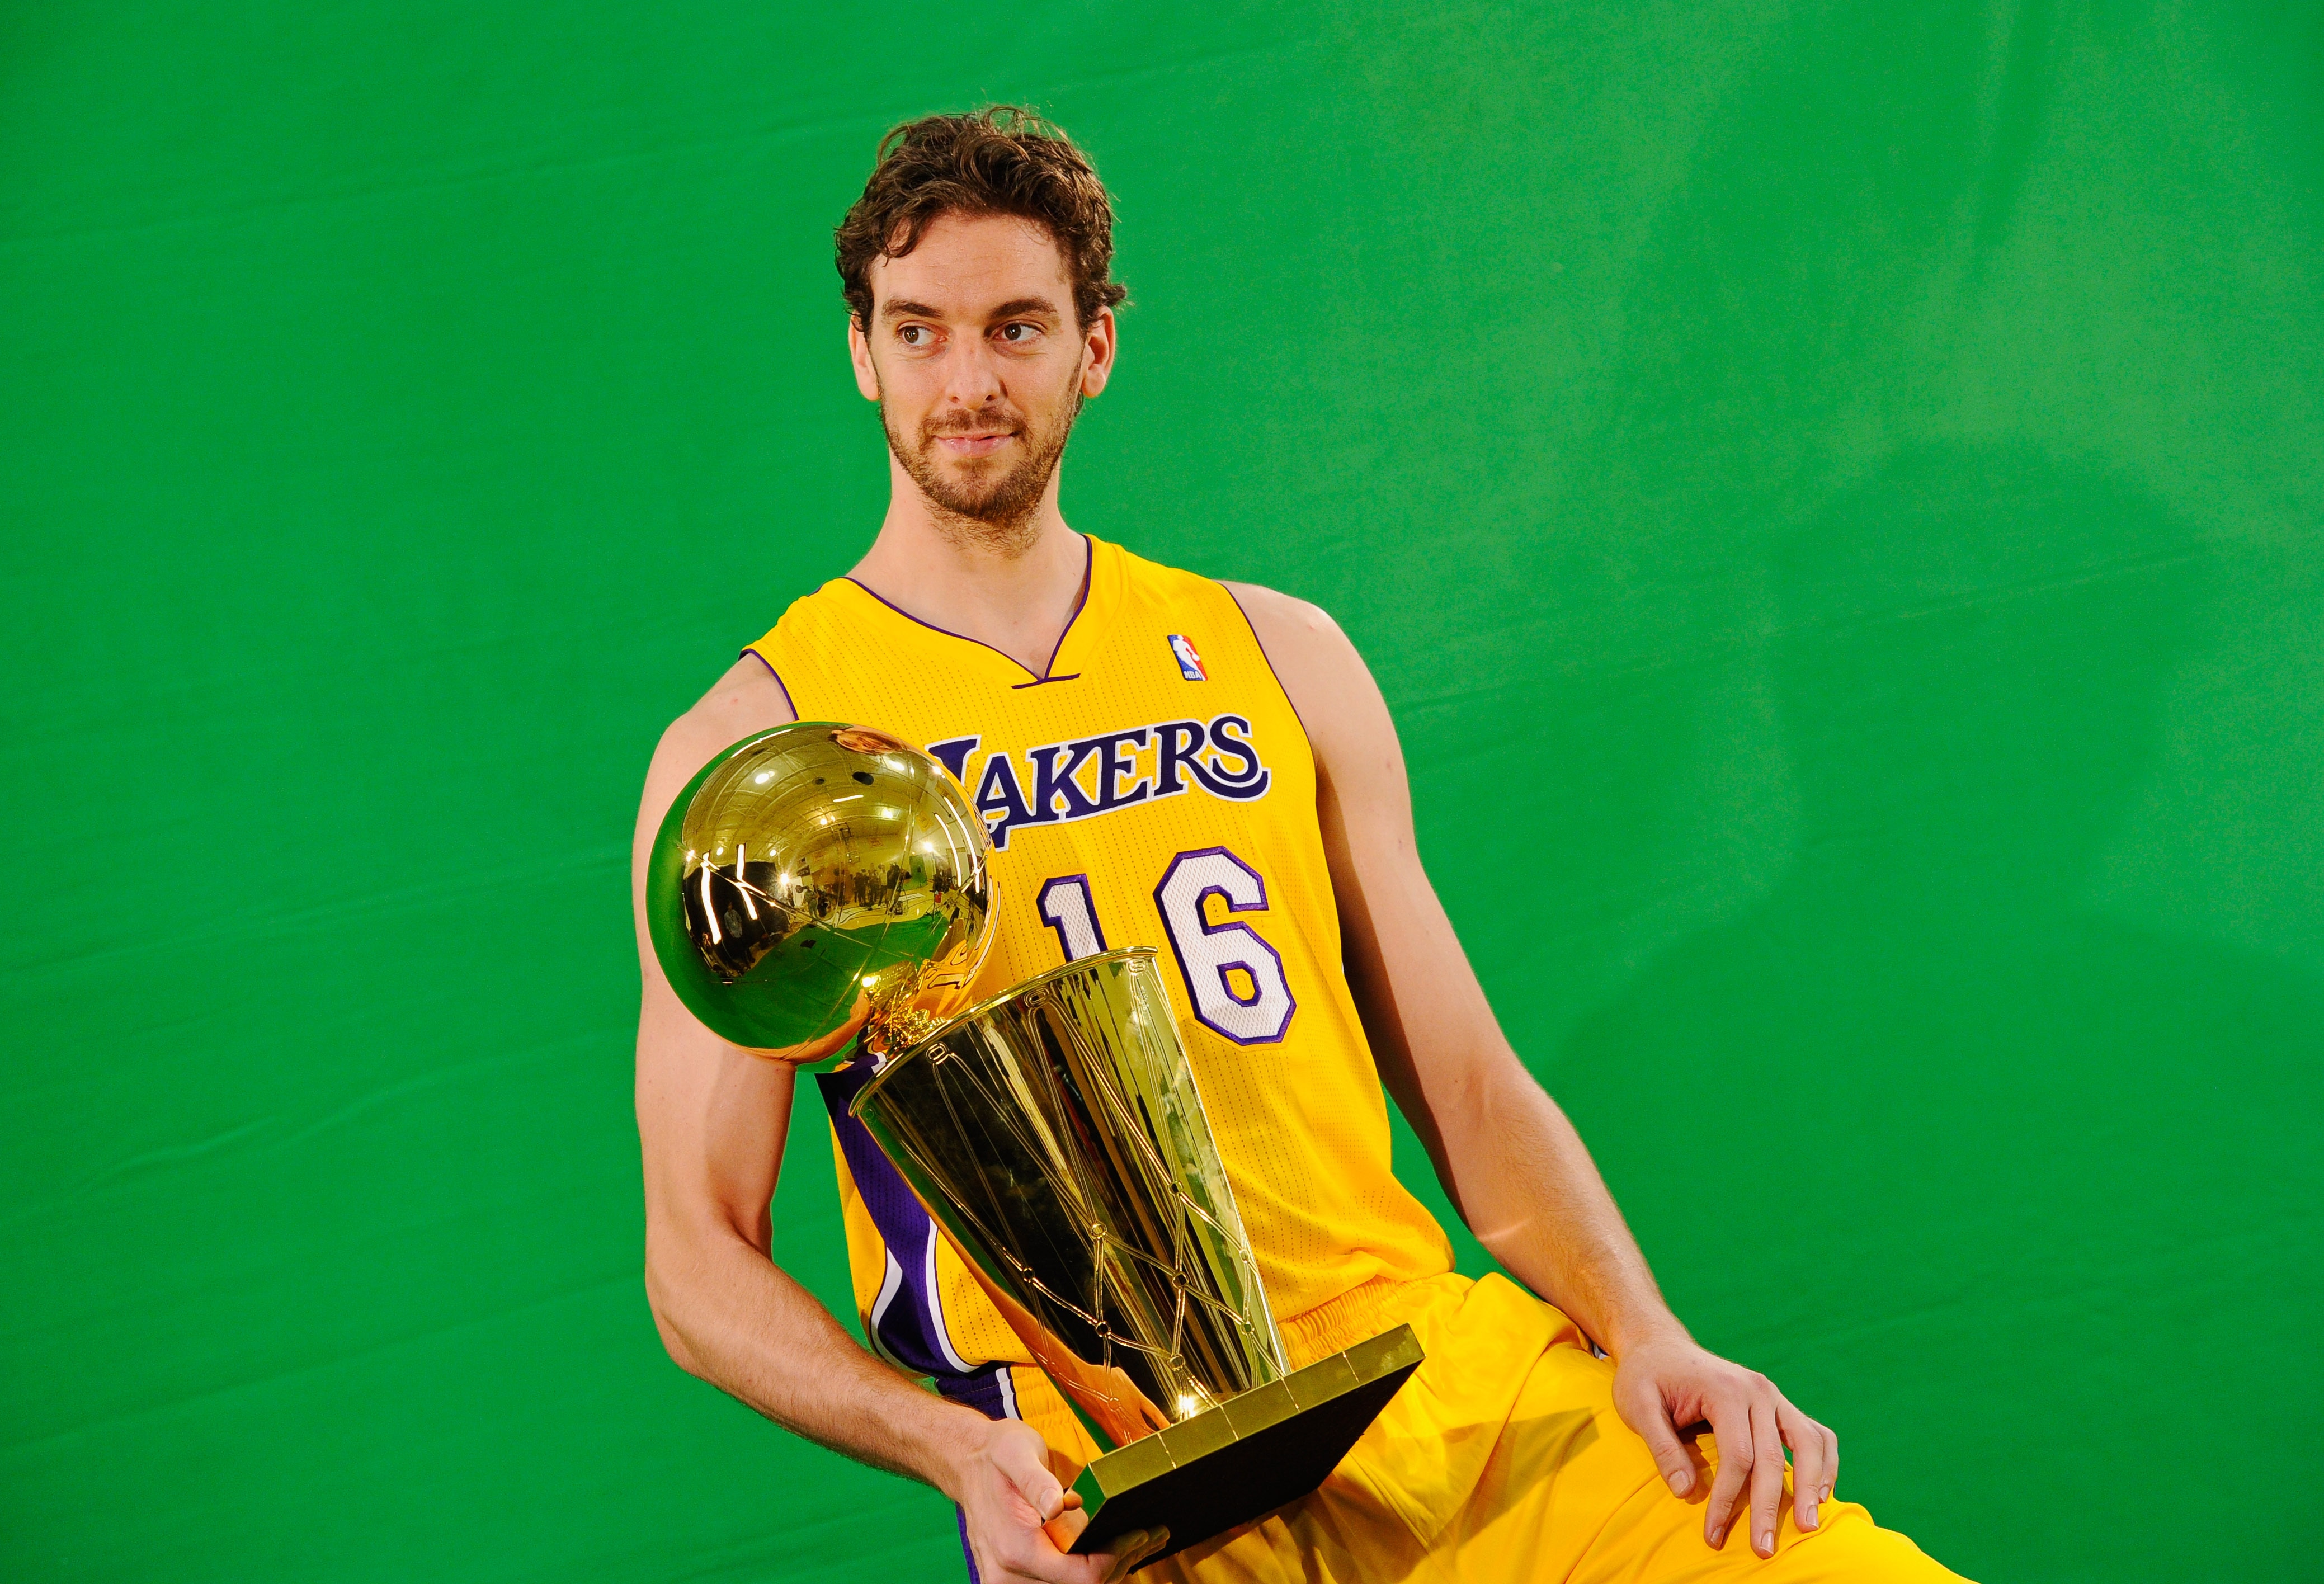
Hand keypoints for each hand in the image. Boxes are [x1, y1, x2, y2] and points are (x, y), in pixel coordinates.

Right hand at [943, 1417, 1167, 1581]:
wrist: (967, 1464)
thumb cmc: (995, 1456)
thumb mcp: (1017, 1453)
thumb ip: (1037, 1481)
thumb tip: (1059, 1505)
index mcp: (1015, 1548)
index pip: (1079, 1576)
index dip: (1114, 1558)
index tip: (1139, 1533)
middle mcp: (1009, 1575)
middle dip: (1120, 1564)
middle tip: (1151, 1535)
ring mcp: (1010, 1582)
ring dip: (1110, 1570)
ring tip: (1140, 1541)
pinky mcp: (1016, 1579)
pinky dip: (1089, 1571)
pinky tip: (1111, 1549)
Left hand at [1610, 1332, 1836, 1558]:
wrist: (1659, 1346)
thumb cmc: (1645, 1377)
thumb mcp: (1637, 1406)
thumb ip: (1661, 1447)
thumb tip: (1685, 1492)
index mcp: (1724, 1390)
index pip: (1737, 1456)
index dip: (1728, 1500)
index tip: (1713, 1534)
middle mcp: (1757, 1390)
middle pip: (1772, 1457)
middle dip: (1769, 1508)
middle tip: (1764, 1549)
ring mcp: (1772, 1396)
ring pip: (1807, 1443)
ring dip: (1811, 1486)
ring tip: (1808, 1526)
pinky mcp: (1778, 1404)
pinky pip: (1814, 1433)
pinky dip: (1824, 1463)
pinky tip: (1821, 1494)